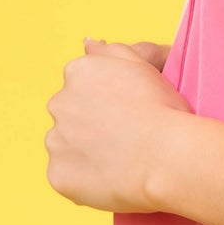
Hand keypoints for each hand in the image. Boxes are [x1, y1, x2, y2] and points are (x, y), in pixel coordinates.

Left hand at [44, 37, 190, 212]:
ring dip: (85, 153)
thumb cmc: (164, 110)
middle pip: (70, 115)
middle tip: (126, 140)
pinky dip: (84, 181)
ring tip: (121, 162)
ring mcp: (55, 140)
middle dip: (90, 126)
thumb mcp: (142, 65)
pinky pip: (67, 178)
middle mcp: (59, 102)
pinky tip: (112, 180)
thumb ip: (110, 51)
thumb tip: (88, 43)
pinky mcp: (57, 174)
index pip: (82, 86)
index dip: (107, 103)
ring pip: (65, 147)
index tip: (128, 114)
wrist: (168, 156)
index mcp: (78, 72)